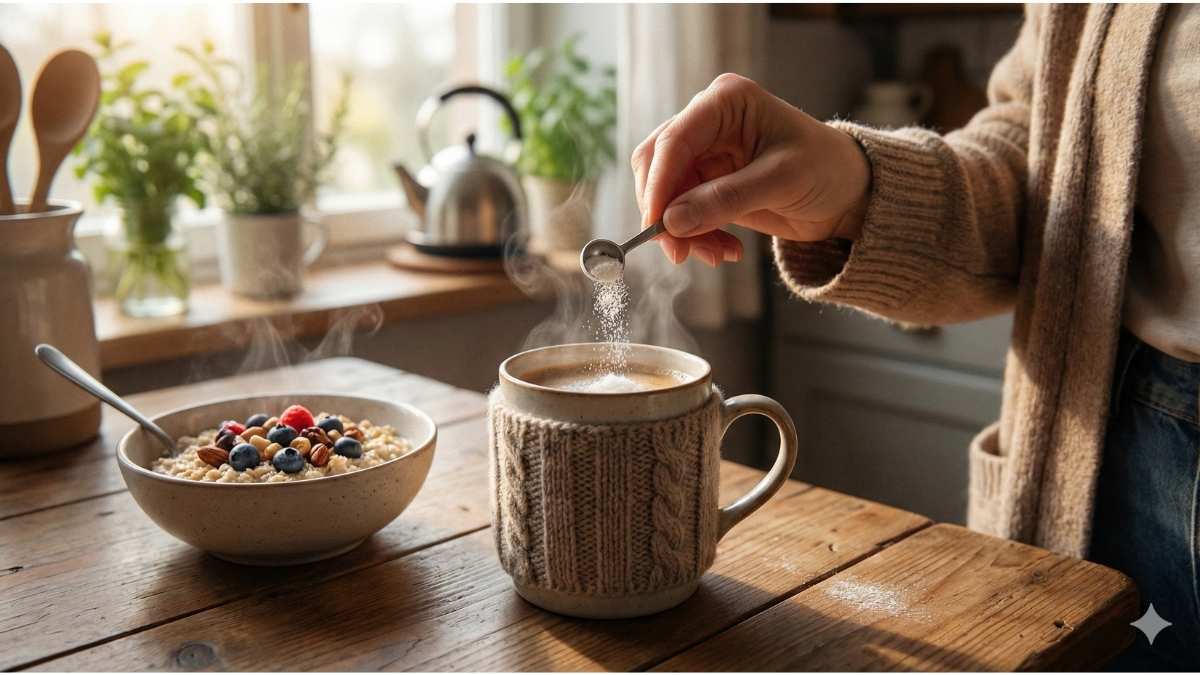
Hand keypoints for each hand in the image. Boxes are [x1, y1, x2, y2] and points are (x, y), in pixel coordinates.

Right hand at [631, 73, 870, 265]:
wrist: (847, 192)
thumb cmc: (826, 168)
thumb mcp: (781, 181)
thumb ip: (725, 199)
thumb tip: (671, 221)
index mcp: (725, 101)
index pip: (674, 140)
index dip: (658, 184)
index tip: (657, 225)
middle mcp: (706, 122)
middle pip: (657, 166)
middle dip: (665, 211)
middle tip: (678, 251)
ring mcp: (704, 154)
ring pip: (666, 195)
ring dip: (682, 231)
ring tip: (716, 256)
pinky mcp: (706, 184)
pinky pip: (682, 213)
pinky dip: (696, 236)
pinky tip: (726, 250)